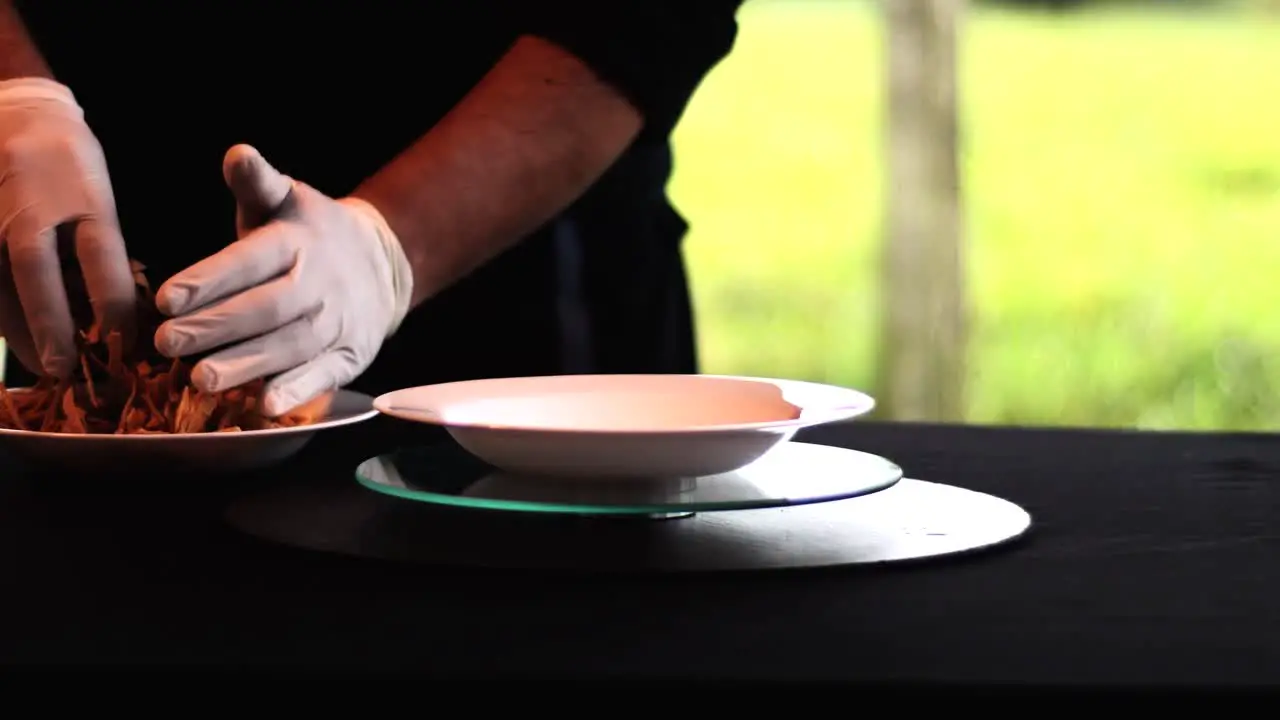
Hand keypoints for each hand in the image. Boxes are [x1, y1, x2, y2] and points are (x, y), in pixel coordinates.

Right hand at [0, 78, 135, 377]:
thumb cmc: (68, 160)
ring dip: (17, 328)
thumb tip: (110, 313)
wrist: (15, 110)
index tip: (124, 345)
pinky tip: (14, 333)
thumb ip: (100, 250)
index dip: (112, 310)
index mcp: (83, 198)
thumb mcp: (99, 196)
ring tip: (40, 364)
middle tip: (65, 370)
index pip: (100, 262)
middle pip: (35, 273)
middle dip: (50, 327)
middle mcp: (31, 205)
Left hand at [153, 144, 412, 416]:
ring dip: (247, 365)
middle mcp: (321, 283)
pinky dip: (297, 392)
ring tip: (200, 379)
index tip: (165, 299)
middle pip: (268, 308)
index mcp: (299, 241)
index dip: (210, 279)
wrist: (381, 264)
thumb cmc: (310, 234)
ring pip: (291, 346)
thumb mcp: (286, 201)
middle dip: (217, 327)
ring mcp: (338, 323)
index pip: (252, 260)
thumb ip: (257, 183)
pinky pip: (324, 376)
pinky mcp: (349, 356)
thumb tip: (237, 153)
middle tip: (167, 343)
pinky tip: (264, 406)